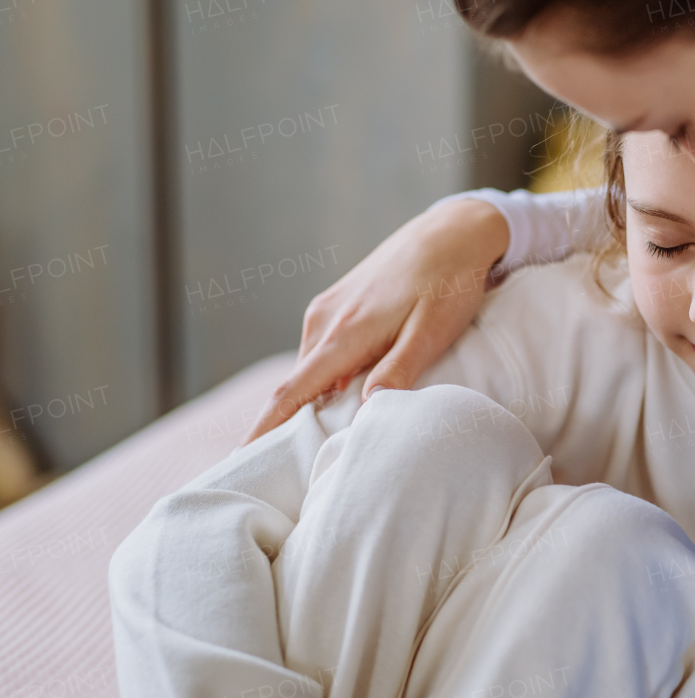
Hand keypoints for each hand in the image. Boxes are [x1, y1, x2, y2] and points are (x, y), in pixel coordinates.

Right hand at [242, 199, 508, 445]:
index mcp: (344, 334)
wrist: (451, 232)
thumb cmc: (448, 284)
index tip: (241, 460)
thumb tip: (364, 411)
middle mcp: (326, 321)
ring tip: (313, 439)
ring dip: (309, 399)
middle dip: (281, 423)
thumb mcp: (431, 332)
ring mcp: (329, 309)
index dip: (264, 429)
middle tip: (279, 466)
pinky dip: (324, 376)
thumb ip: (398, 370)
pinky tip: (342, 393)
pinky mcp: (339, 303)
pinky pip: (322, 349)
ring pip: (311, 367)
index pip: (292, 392)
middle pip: (295, 385)